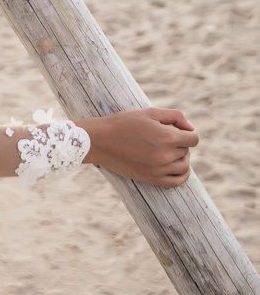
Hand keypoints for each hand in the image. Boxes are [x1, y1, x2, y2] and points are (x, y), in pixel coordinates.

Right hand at [77, 107, 198, 187]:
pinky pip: (176, 182)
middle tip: (163, 137)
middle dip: (179, 143)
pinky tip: (175, 167)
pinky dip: (181, 175)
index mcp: (167, 137)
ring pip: (184, 166)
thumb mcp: (150, 112)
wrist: (101, 141)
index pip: (194, 139)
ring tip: (169, 151)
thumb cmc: (124, 123)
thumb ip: (175, 116)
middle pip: (186, 151)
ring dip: (181, 158)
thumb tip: (190, 128)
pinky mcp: (151, 179)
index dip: (188, 133)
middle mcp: (166, 155)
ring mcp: (159, 170)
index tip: (178, 130)